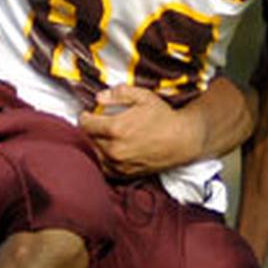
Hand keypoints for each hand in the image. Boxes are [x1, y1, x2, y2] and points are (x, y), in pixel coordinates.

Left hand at [78, 85, 202, 178]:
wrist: (182, 141)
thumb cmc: (164, 117)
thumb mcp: (143, 97)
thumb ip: (119, 94)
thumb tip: (99, 97)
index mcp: (115, 128)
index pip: (85, 124)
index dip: (85, 116)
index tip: (88, 113)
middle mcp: (114, 149)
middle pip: (89, 138)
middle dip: (92, 129)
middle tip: (100, 123)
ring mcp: (119, 164)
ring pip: (96, 153)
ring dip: (97, 144)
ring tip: (107, 136)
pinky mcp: (125, 174)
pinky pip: (105, 167)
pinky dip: (105, 159)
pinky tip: (113, 150)